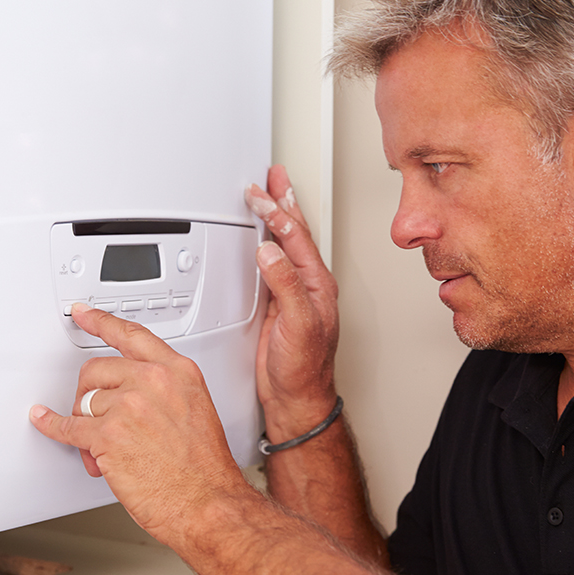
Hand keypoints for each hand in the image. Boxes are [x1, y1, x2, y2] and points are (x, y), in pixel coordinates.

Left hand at [29, 304, 250, 545]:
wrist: (207, 503)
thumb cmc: (204, 469)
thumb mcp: (196, 411)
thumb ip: (165, 392)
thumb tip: (132, 397)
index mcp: (178, 373)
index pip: (132, 335)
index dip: (102, 321)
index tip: (85, 314)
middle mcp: (152, 382)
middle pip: (98, 369)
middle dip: (91, 393)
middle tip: (97, 416)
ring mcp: (128, 406)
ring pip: (84, 402)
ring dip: (86, 424)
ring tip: (101, 449)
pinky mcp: (107, 435)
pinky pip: (67, 426)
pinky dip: (51, 425)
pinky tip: (44, 420)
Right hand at [245, 165, 339, 437]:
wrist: (295, 399)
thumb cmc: (304, 369)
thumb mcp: (298, 324)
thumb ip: (285, 286)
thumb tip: (270, 251)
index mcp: (316, 284)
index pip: (294, 237)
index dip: (275, 212)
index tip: (257, 195)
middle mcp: (307, 285)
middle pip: (294, 232)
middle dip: (282, 201)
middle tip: (272, 176)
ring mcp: (292, 294)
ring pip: (284, 244)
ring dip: (276, 217)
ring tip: (270, 193)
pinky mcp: (277, 305)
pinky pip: (270, 263)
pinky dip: (264, 243)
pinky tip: (258, 237)